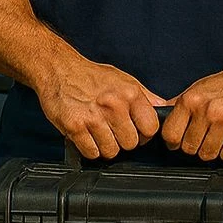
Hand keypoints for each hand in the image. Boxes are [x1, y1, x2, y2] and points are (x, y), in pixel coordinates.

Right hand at [37, 56, 164, 160]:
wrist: (58, 69)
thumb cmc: (90, 75)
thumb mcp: (123, 79)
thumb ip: (145, 96)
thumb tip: (165, 108)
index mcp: (129, 93)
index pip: (150, 128)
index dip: (144, 134)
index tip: (136, 132)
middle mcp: (114, 105)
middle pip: (131, 143)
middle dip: (122, 141)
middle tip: (111, 130)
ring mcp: (94, 117)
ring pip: (111, 151)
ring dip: (105, 147)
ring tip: (98, 132)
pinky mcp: (75, 127)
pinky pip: (92, 153)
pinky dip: (89, 149)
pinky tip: (86, 135)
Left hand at [162, 63, 222, 163]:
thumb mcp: (198, 88)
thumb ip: (179, 104)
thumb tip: (160, 115)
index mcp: (191, 100)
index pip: (171, 135)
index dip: (173, 142)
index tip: (178, 142)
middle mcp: (207, 112)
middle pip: (189, 149)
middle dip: (195, 146)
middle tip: (204, 137)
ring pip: (208, 155)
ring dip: (213, 150)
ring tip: (219, 136)